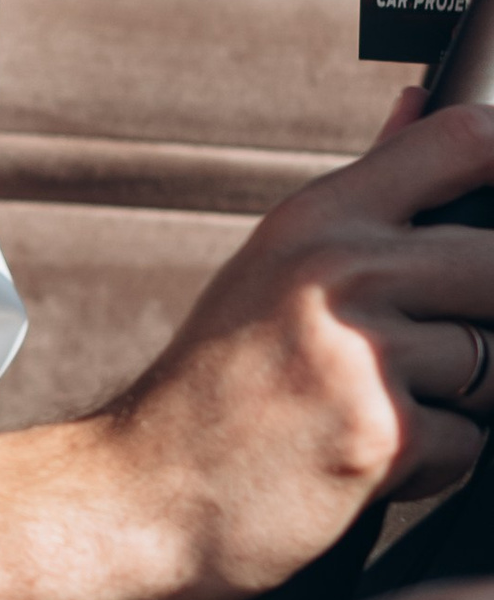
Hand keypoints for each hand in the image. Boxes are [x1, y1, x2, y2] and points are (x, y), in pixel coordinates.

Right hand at [0, 93, 493, 599]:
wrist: (141, 495)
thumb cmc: (210, 389)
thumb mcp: (273, 265)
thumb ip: (368, 187)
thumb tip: (421, 104)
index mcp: (317, 219)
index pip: (463, 142)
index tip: (491, 214)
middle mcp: (339, 270)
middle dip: (477, 319)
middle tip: (418, 351)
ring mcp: (362, 352)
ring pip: (491, 364)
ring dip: (453, 401)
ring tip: (376, 410)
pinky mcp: (382, 434)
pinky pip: (469, 443)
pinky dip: (432, 464)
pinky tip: (367, 459)